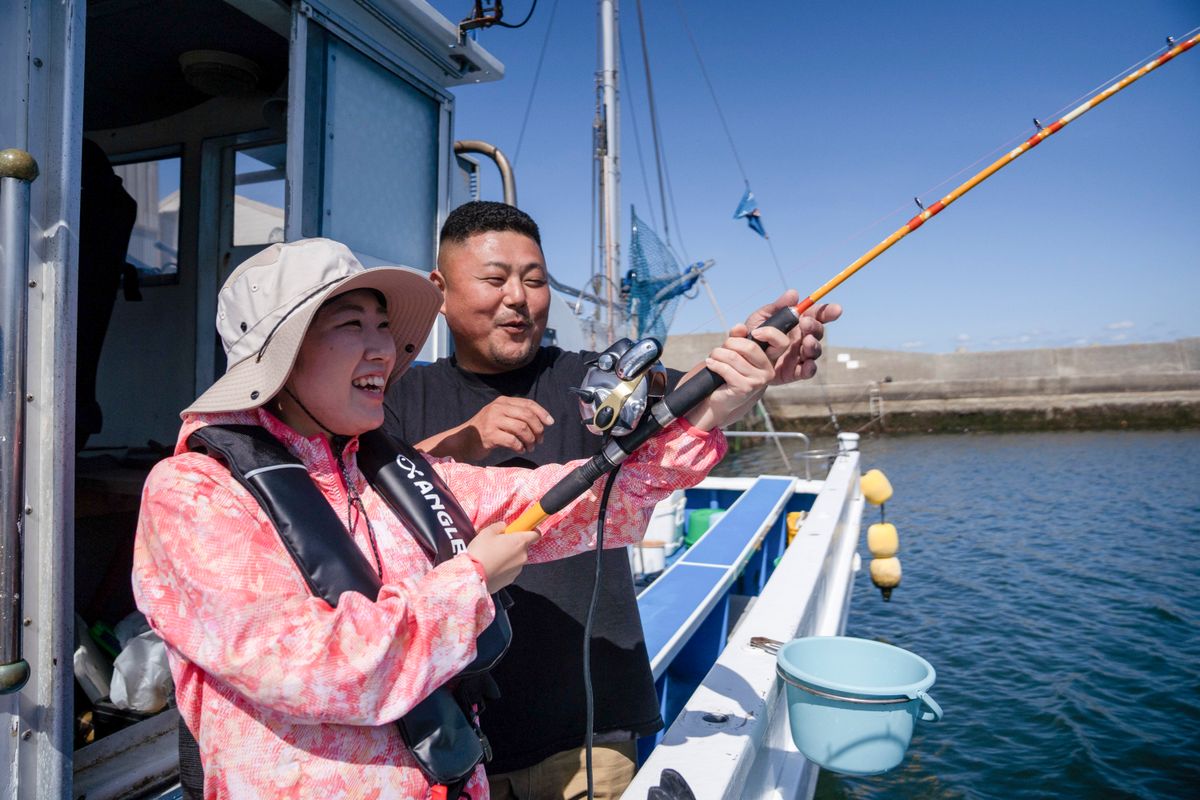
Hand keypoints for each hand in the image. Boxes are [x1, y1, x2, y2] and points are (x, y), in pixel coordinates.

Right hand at [418, 397, 554, 460]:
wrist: (463, 440)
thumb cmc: (485, 430)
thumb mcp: (500, 416)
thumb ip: (516, 415)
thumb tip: (542, 422)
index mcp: (503, 401)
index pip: (528, 404)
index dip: (542, 413)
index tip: (550, 423)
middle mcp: (498, 408)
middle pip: (527, 416)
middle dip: (538, 429)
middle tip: (539, 440)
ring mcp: (493, 420)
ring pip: (522, 428)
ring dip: (530, 440)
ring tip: (530, 447)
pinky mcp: (490, 434)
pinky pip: (512, 440)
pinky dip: (520, 446)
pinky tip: (521, 449)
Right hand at [466, 522, 540, 592]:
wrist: (473, 576)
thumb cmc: (481, 551)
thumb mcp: (487, 532)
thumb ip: (498, 527)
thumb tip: (504, 527)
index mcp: (520, 542)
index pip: (536, 534)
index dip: (530, 530)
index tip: (522, 530)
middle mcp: (523, 556)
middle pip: (523, 547)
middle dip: (513, 545)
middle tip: (499, 544)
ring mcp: (518, 570)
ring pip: (516, 559)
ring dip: (509, 557)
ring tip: (493, 558)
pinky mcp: (511, 580)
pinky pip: (510, 570)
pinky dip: (504, 568)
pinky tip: (492, 567)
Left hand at [684, 323, 783, 430]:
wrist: (720, 399)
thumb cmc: (729, 372)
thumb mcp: (736, 351)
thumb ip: (739, 337)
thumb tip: (740, 327)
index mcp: (770, 359)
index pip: (781, 342)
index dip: (769, 333)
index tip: (754, 332)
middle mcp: (768, 371)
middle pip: (749, 346)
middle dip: (729, 343)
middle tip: (721, 349)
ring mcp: (758, 381)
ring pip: (733, 357)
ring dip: (718, 354)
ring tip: (713, 357)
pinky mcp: (745, 388)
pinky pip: (726, 369)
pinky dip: (714, 364)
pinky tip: (710, 364)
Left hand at [744, 290, 841, 383]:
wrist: (741, 360)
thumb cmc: (752, 335)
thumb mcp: (760, 318)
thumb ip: (777, 307)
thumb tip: (794, 293)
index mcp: (797, 323)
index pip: (817, 315)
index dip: (828, 312)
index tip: (835, 310)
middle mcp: (802, 339)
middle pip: (818, 331)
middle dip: (815, 327)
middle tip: (805, 324)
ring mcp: (800, 355)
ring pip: (815, 351)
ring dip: (814, 346)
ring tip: (806, 341)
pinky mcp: (795, 372)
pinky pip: (808, 371)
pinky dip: (810, 368)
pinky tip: (807, 364)